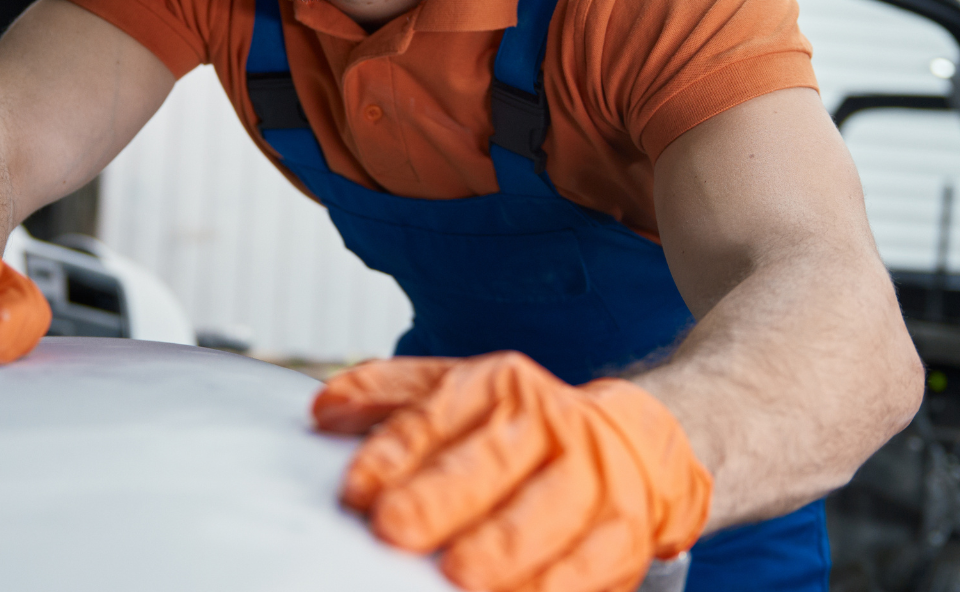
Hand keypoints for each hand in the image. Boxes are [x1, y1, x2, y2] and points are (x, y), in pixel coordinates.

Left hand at [313, 352, 710, 591]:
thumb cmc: (525, 429)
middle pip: (487, 464)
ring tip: (461, 576)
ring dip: (501, 548)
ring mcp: (591, 479)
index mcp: (499, 387)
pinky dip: (554, 587)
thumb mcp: (459, 392)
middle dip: (440, 500)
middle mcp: (548, 425)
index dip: (393, 453)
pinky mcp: (622, 533)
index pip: (435, 417)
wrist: (636, 444)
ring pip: (543, 515)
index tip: (357, 489)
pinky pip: (589, 566)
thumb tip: (323, 409)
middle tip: (395, 528)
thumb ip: (390, 396)